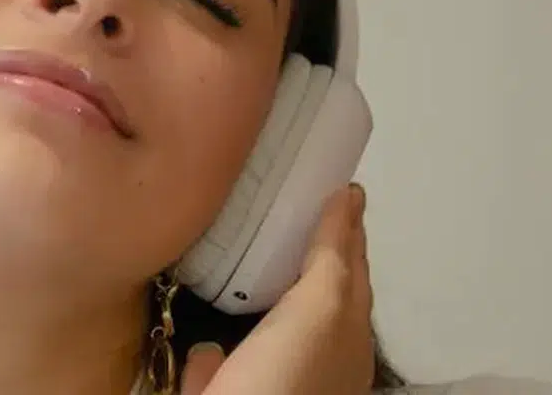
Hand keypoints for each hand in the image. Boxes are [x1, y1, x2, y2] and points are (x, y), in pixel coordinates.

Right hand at [180, 184, 374, 394]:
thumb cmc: (286, 383)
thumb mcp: (320, 312)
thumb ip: (333, 259)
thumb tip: (349, 197)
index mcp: (345, 336)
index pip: (352, 268)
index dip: (345, 225)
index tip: (330, 178)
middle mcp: (311, 360)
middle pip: (309, 296)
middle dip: (301, 253)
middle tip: (283, 198)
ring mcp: (265, 382)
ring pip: (262, 326)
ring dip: (253, 294)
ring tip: (238, 250)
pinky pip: (215, 361)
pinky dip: (210, 343)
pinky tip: (200, 329)